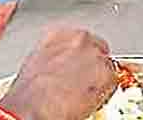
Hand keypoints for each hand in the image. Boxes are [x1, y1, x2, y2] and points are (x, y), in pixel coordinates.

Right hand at [0, 26, 116, 119]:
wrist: (36, 106)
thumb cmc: (29, 94)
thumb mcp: (37, 65)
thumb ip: (56, 57)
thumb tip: (61, 66)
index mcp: (59, 34)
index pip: (80, 40)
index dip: (80, 57)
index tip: (77, 67)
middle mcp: (80, 39)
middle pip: (96, 49)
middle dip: (92, 65)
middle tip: (82, 82)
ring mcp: (96, 54)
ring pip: (107, 65)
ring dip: (99, 78)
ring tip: (82, 94)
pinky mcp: (108, 73)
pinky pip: (113, 82)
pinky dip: (105, 92)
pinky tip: (90, 100)